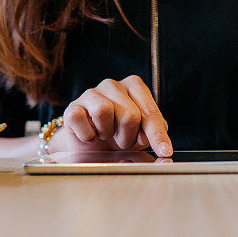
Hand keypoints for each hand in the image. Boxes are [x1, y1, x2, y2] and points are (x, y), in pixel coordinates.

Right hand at [50, 75, 172, 156]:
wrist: (89, 144)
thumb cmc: (118, 134)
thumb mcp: (141, 134)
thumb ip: (153, 135)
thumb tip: (163, 147)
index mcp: (134, 86)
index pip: (150, 112)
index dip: (157, 135)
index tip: (165, 151)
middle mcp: (113, 85)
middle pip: (129, 114)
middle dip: (128, 136)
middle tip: (122, 140)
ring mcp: (91, 93)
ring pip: (104, 112)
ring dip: (108, 133)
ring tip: (107, 135)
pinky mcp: (72, 106)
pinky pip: (80, 119)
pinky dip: (87, 135)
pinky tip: (90, 136)